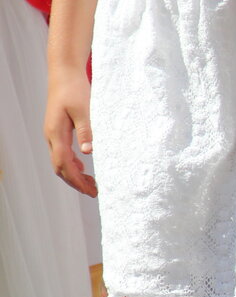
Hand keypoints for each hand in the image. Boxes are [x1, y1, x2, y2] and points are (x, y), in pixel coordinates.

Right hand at [44, 70, 96, 196]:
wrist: (64, 74)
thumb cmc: (74, 89)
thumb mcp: (84, 110)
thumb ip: (86, 131)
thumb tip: (89, 152)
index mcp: (56, 133)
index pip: (64, 164)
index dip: (76, 180)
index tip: (90, 190)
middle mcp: (51, 135)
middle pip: (60, 167)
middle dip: (75, 181)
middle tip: (94, 192)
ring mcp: (53, 133)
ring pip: (60, 161)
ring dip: (74, 174)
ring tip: (92, 184)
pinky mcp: (58, 131)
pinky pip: (62, 153)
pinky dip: (73, 164)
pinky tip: (84, 168)